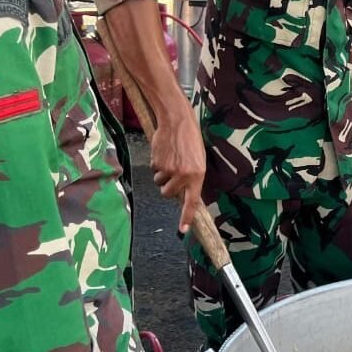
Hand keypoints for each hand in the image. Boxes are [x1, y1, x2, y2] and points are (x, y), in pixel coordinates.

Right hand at [150, 112, 205, 233]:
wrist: (177, 121)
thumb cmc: (190, 140)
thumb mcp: (198, 159)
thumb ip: (192, 177)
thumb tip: (183, 193)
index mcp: (198, 175)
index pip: (192, 201)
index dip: (186, 216)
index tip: (183, 230)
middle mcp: (184, 175)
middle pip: (168, 193)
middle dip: (166, 186)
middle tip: (172, 171)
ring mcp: (169, 170)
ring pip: (159, 182)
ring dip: (161, 174)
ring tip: (169, 158)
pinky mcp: (158, 163)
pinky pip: (154, 170)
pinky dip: (156, 163)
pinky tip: (164, 152)